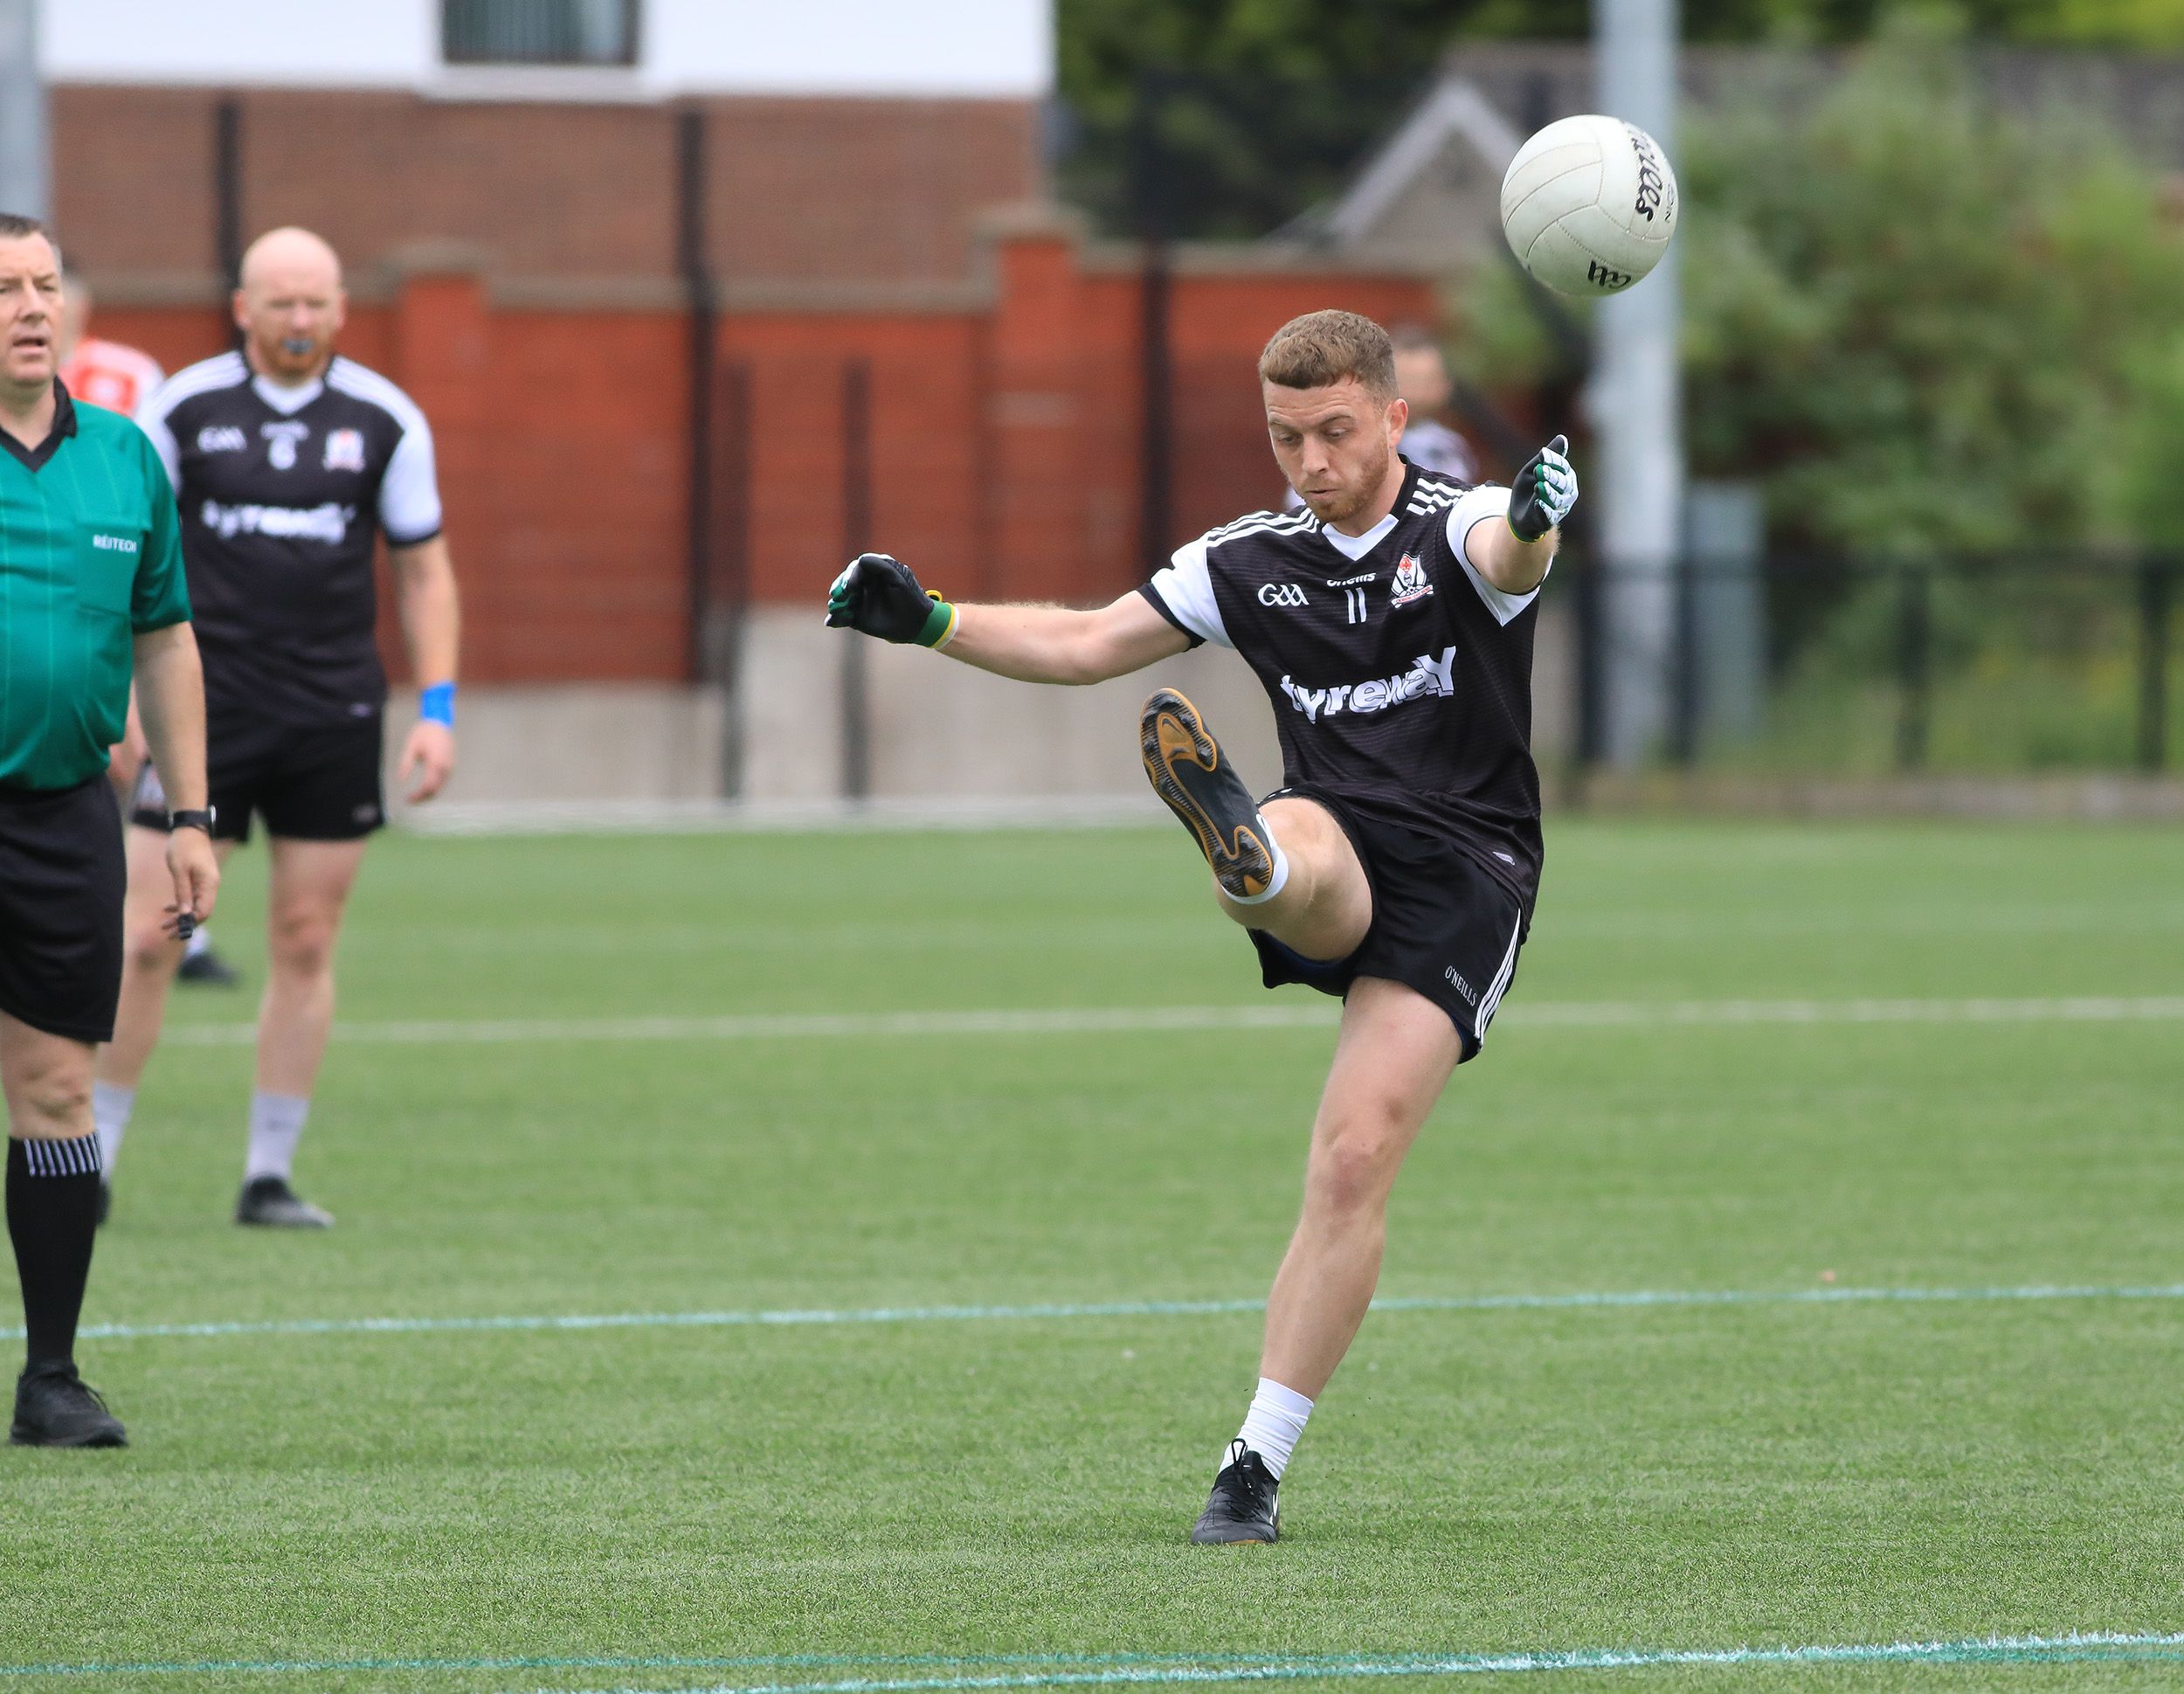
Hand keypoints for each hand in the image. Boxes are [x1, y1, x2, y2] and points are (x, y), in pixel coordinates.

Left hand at [164, 827, 219, 937]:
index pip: (203, 911)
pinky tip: (167, 907)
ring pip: (196, 906)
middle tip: (167, 933)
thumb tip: (184, 914)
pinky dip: (182, 904)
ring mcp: (207, 884)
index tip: (175, 931)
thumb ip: (182, 892)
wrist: (190, 830)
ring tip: (163, 924)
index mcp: (209, 884)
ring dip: (181, 916)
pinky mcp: (200, 881)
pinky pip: (193, 898)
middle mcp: (211, 886)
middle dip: (184, 923)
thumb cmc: (183, 847)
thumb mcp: (179, 870)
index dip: (190, 923)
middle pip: (200, 911)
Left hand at [399, 720, 455, 802]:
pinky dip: (433, 787)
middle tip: (409, 800)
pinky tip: (423, 788)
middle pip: (435, 790)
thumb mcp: (410, 746)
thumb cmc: (423, 733)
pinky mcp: (450, 766)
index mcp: (436, 762)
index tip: (407, 799)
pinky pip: (442, 781)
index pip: (428, 787)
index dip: (418, 796)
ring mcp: (450, 767)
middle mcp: (446, 767)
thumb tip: (401, 780)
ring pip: (440, 787)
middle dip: (423, 798)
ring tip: (415, 796)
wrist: (439, 722)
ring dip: (428, 794)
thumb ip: (405, 763)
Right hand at [825, 553, 953, 646]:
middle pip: (845, 583)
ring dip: (836, 604)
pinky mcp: (857, 617)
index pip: (857, 568)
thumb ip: (881, 566)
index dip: (850, 576)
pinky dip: (836, 619)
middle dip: (840, 588)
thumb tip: (860, 560)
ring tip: (835, 611)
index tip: (850, 587)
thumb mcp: (898, 579)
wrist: (917, 624)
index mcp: (875, 573)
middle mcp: (865, 584)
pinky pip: (843, 617)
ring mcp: (860, 601)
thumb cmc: (910, 599)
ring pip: (841, 600)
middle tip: (837, 596)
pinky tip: (832, 622)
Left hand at [1507, 434, 1577, 542]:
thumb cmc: (1529, 487)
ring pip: (1558, 499)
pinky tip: (1538, 504)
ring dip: (1549, 493)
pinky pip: (1549, 516)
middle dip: (1552, 476)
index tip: (1542, 454)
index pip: (1562, 466)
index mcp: (1565, 476)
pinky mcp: (1550, 521)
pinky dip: (1544, 511)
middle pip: (1563, 483)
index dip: (1553, 460)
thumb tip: (1563, 438)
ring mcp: (1560, 507)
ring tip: (1539, 486)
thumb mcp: (1533, 469)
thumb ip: (1547, 457)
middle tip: (1540, 470)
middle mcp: (1567, 491)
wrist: (1519, 513)